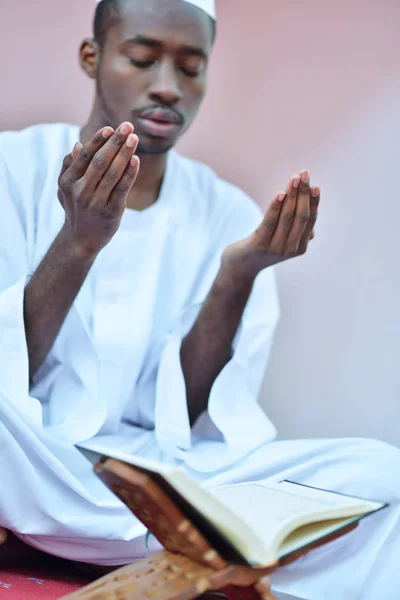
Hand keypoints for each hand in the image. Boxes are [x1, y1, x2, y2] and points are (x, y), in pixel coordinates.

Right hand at [58, 122, 139, 258]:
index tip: (110, 128)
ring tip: (134, 139)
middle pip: (100, 161)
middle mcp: (80, 191)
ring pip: (112, 173)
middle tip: (127, 126)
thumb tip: (77, 145)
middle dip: (115, 142)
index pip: (85, 156)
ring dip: (124, 154)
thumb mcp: (65, 189)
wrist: (81, 240)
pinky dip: (129, 174)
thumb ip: (69, 167)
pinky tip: (136, 160)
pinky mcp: (110, 212)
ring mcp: (96, 203)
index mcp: (68, 182)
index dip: (98, 140)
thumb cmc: (76, 209)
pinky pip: (122, 189)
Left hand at [222, 171, 319, 281]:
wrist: (239, 268)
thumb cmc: (262, 249)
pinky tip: (280, 193)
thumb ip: (297, 230)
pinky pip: (270, 222)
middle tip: (305, 174)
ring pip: (287, 217)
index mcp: (300, 247)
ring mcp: (275, 248)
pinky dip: (276, 206)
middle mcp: (290, 249)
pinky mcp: (259, 245)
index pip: (310, 220)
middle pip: (301, 216)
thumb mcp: (282, 240)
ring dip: (292, 195)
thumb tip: (312, 217)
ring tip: (294, 178)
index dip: (314, 202)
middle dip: (304, 193)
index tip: (315, 185)